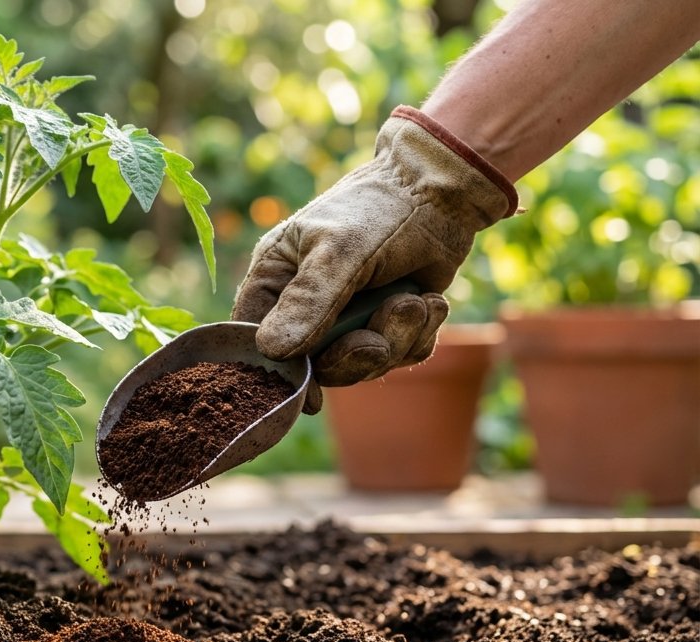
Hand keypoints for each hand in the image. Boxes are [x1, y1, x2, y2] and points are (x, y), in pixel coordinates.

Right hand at [232, 106, 515, 412]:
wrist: (443, 191)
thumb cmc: (379, 208)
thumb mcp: (341, 251)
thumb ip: (309, 301)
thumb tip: (273, 351)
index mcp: (276, 277)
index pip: (256, 336)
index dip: (279, 369)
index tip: (310, 392)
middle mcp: (305, 302)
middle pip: (314, 363)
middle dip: (355, 356)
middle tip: (379, 338)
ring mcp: (347, 316)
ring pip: (362, 363)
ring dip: (396, 341)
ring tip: (416, 303)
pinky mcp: (386, 321)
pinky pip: (398, 355)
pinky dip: (419, 336)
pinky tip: (429, 303)